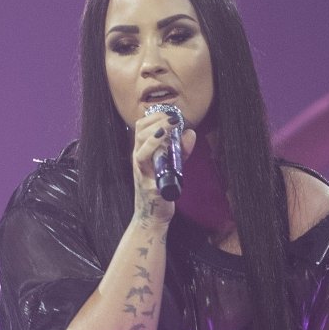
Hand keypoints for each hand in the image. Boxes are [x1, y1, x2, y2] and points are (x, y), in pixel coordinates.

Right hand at [132, 108, 196, 224]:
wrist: (153, 218)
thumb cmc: (161, 191)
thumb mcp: (172, 167)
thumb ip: (181, 151)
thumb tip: (190, 132)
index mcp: (142, 152)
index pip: (142, 126)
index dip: (155, 115)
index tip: (171, 112)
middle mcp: (138, 159)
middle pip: (140, 130)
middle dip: (157, 119)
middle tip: (174, 117)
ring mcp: (140, 170)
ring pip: (141, 142)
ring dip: (156, 130)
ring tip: (171, 124)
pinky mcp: (146, 181)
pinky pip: (145, 159)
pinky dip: (154, 146)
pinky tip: (165, 140)